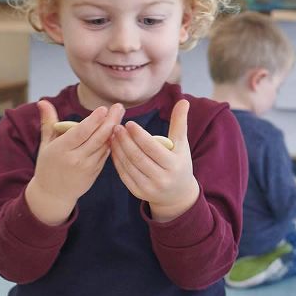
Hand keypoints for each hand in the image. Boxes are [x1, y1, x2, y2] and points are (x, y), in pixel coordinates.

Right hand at [25, 100, 123, 224]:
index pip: (81, 132)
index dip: (94, 120)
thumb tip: (43, 101)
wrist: (53, 195)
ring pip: (104, 146)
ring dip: (114, 130)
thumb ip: (48, 122)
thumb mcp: (46, 144)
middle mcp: (75, 159)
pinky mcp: (95, 173)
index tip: (104, 108)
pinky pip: (105, 155)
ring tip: (120, 114)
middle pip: (97, 138)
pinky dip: (111, 142)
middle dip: (110, 121)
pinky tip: (117, 131)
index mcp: (61, 150)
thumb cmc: (48, 165)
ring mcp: (87, 168)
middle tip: (119, 106)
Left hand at [110, 99, 198, 222]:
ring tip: (112, 135)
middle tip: (116, 127)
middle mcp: (161, 178)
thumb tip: (183, 101)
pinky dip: (117, 161)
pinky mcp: (139, 193)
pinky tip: (113, 149)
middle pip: (138, 157)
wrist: (177, 194)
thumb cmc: (179, 163)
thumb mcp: (182, 144)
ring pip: (129, 166)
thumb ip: (180, 123)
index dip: (139, 135)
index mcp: (172, 165)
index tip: (129, 123)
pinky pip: (124, 175)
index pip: (152, 148)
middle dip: (125, 141)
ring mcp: (149, 188)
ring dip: (118, 150)